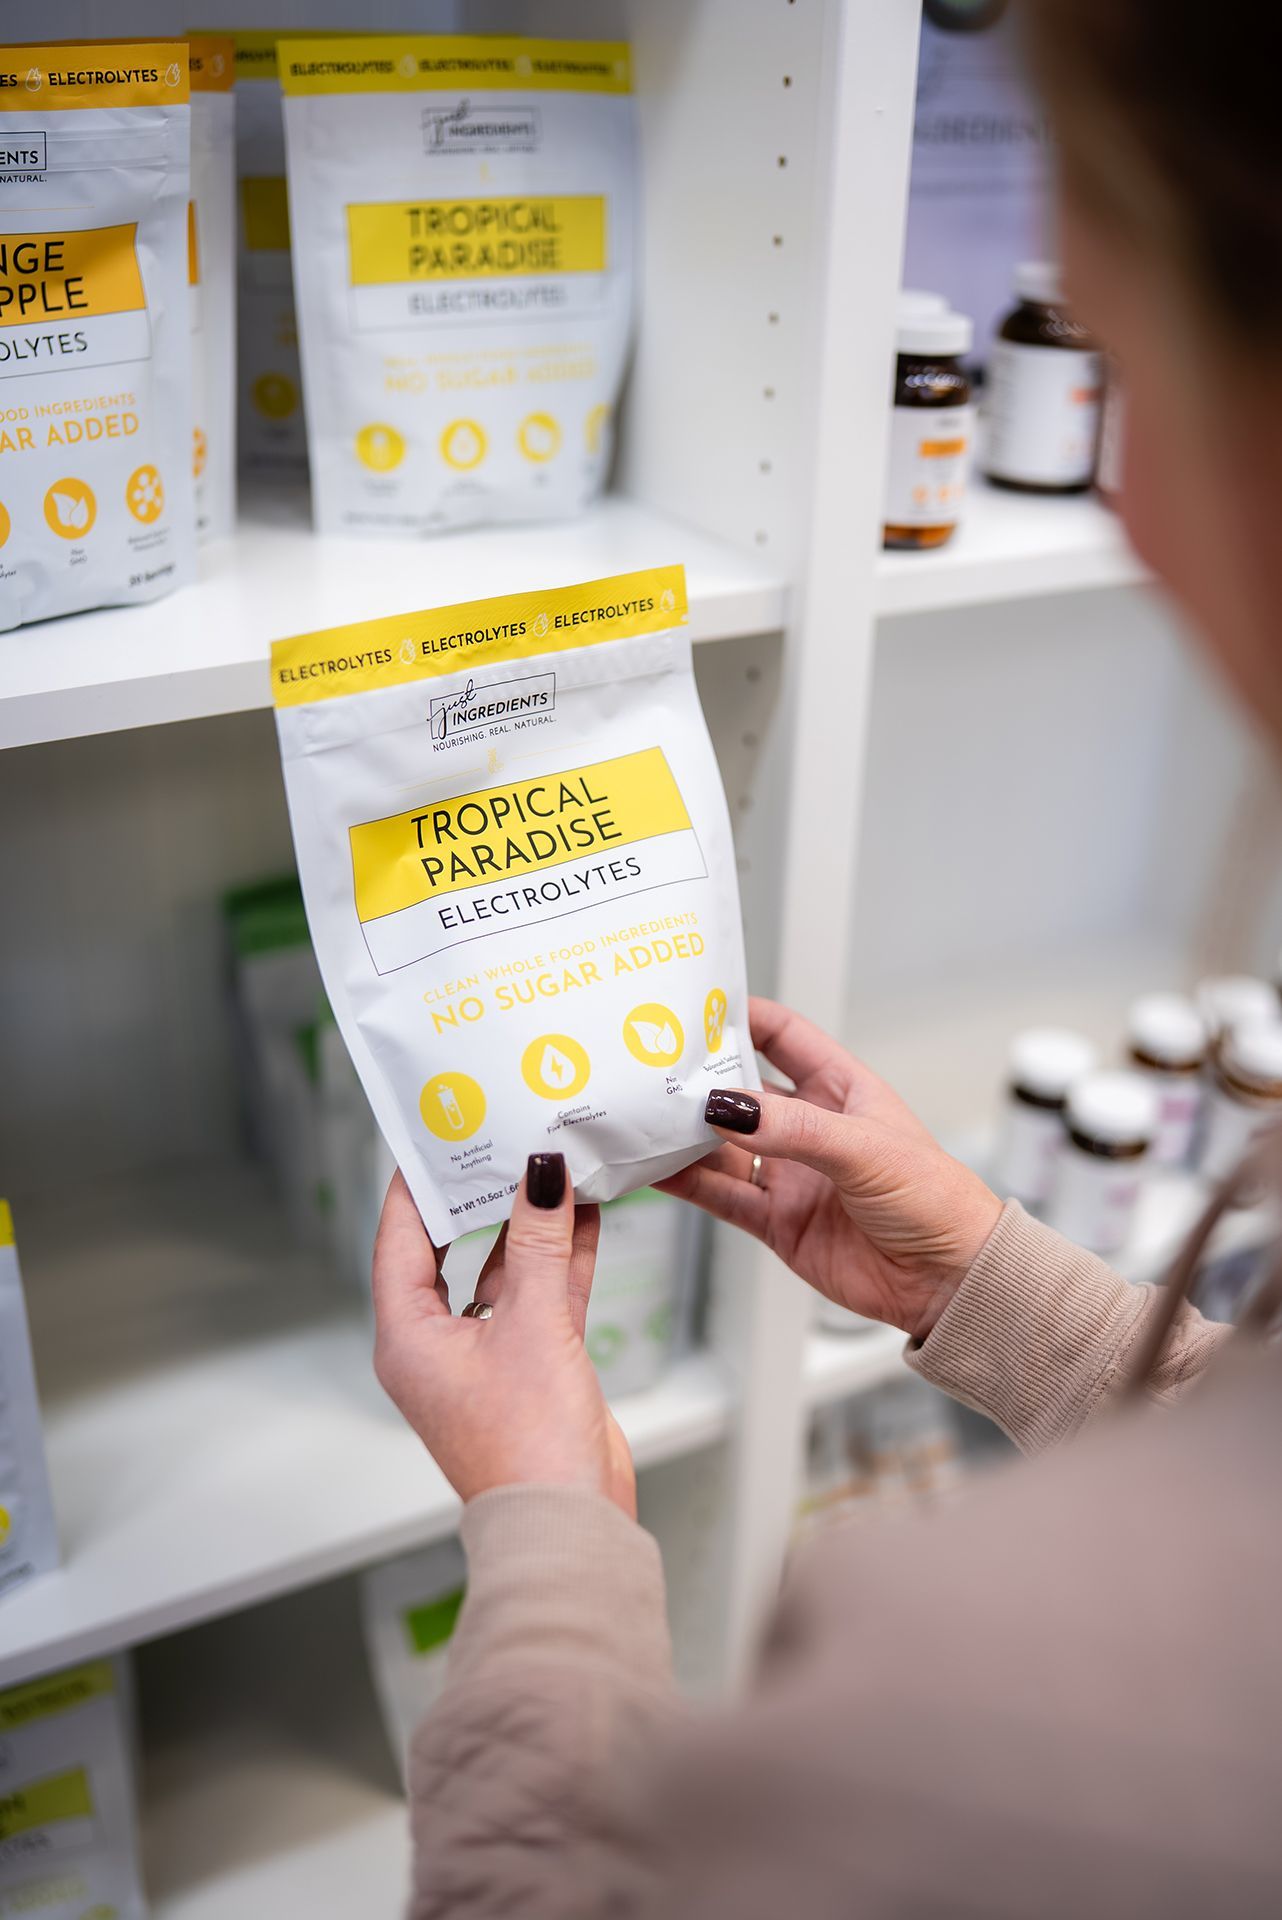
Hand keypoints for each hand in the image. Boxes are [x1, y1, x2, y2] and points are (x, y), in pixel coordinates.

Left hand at [372, 1153, 635, 1514]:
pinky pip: (542, 1296)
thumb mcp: (534, 1327)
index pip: (400, 1238)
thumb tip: (542, 1172)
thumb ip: (541, 1243)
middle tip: (502, 1136)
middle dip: (483, 1196)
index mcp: (409, 1336)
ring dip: (532, 1223)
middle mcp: (439, 1342)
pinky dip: (562, 1258)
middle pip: (452, 1247)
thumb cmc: (527, 1447)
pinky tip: (587, 1213)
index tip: (438, 1133)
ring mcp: (488, 1354)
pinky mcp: (532, 1365)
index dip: (419, 1183)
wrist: (570, 1524)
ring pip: (506, 1269)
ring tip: (556, 1162)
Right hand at [659, 998, 1001, 1341]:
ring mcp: (790, 1174)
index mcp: (841, 1088)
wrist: (948, 1281)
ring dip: (686, 1132)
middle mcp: (809, 1126)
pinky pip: (722, 1195)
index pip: (783, 1035)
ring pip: (723, 1145)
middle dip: (699, 1076)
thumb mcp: (865, 1148)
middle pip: (742, 1089)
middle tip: (651, 1063)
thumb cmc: (934, 1199)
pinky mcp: (777, 1221)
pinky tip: (655, 1169)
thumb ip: (794, 1128)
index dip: (741, 1016)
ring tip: (641, 1115)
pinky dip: (687, 1183)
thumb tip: (726, 1107)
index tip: (694, 1005)